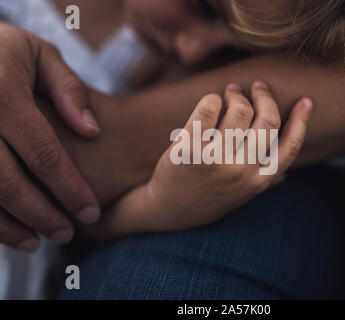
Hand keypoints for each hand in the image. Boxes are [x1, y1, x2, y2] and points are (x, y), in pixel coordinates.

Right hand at [0, 23, 100, 251]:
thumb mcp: (37, 53)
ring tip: (37, 243)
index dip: (70, 189)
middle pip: (9, 184)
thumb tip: (91, 132)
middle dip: (42, 215)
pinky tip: (5, 230)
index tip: (91, 212)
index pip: (44, 154)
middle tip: (67, 234)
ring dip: (8, 227)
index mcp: (1, 92)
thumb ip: (69, 89)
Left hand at [102, 81, 311, 234]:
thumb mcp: (242, 195)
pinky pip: (208, 109)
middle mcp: (241, 172)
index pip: (291, 145)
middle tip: (257, 86)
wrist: (170, 211)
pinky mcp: (188, 149)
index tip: (305, 101)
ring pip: (239, 110)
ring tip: (230, 92)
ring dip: (236, 94)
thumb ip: (264, 182)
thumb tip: (287, 177)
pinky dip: (211, 99)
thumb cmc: (209, 197)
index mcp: (258, 181)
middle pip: (267, 120)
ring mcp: (214, 160)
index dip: (302, 120)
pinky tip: (210, 103)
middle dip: (265, 96)